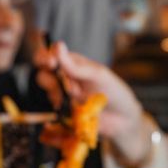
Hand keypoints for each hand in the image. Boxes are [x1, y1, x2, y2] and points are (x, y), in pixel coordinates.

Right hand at [34, 41, 152, 166]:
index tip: (51, 64)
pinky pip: (51, 116)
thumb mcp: (98, 75)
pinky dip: (52, 119)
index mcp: (73, 64)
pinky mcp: (64, 116)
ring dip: (55, 97)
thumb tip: (58, 47)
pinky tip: (62, 117)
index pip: (50, 56)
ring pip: (47, 94)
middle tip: (66, 88)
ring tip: (72, 103)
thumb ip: (76, 66)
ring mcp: (64, 98)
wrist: (124, 121)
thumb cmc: (115, 92)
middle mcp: (65, 80)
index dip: (45, 58)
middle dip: (50, 81)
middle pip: (43, 75)